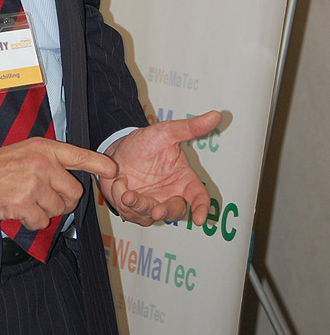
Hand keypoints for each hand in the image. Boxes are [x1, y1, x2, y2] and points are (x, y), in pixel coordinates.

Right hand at [0, 137, 117, 230]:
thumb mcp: (25, 152)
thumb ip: (49, 162)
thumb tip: (71, 180)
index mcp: (43, 148)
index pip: (78, 155)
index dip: (98, 164)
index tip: (113, 170)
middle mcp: (41, 163)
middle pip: (73, 192)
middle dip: (64, 202)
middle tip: (47, 201)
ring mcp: (33, 183)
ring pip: (59, 209)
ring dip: (45, 212)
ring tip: (27, 202)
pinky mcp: (23, 203)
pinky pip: (42, 222)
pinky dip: (32, 222)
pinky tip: (19, 211)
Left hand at [99, 110, 221, 226]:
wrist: (118, 150)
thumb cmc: (146, 142)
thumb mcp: (166, 132)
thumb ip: (190, 128)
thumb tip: (216, 115)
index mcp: (184, 180)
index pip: (198, 197)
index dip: (201, 208)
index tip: (200, 219)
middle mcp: (170, 195)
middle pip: (176, 212)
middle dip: (166, 212)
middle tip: (156, 210)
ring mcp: (153, 204)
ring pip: (151, 215)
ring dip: (140, 206)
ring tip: (127, 195)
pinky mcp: (136, 210)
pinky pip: (133, 214)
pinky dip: (125, 203)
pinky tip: (120, 187)